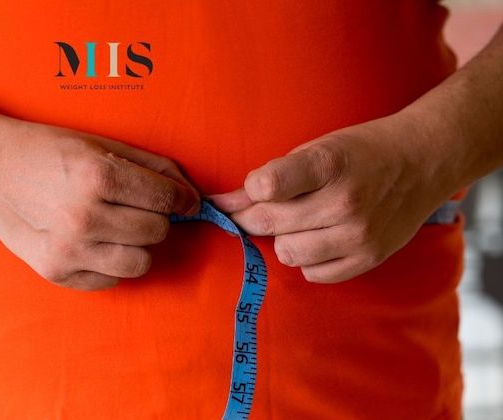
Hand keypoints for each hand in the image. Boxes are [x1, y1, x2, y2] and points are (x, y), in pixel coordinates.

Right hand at [0, 116, 199, 290]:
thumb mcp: (97, 144)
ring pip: (140, 262)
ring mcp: (68, 249)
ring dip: (138, 245)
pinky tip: (94, 242)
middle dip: (155, 217)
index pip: (165, 198)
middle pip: (156, 231)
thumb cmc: (43, 150)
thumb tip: (189, 192)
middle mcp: (83, 216)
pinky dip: (110, 264)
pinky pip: (110, 281)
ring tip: (120, 227)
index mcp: (96, 176)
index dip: (180, 198)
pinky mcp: (55, 271)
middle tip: (137, 206)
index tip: (181, 199)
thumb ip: (149, 166)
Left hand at [209, 113, 456, 282]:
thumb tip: (221, 204)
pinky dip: (308, 259)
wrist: (422, 162)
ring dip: (284, 238)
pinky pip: (313, 273)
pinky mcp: (369, 258)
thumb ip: (268, 179)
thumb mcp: (314, 151)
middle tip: (266, 208)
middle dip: (256, 217)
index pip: (268, 185)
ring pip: (287, 252)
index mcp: (329, 163)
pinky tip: (319, 238)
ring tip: (301, 222)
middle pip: (270, 222)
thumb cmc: (359, 153)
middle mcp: (345, 201)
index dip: (252, 188)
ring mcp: (359, 233)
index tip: (257, 185)